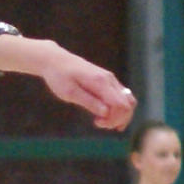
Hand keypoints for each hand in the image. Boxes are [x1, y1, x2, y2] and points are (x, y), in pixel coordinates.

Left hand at [21, 43, 136, 131]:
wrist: (55, 60)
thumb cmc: (59, 77)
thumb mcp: (69, 92)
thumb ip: (89, 102)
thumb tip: (106, 113)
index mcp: (101, 82)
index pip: (121, 104)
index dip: (113, 119)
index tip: (96, 122)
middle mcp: (109, 79)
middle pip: (128, 104)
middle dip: (118, 119)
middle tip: (99, 124)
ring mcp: (110, 79)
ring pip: (128, 100)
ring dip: (120, 115)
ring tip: (104, 122)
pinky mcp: (108, 81)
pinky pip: (121, 96)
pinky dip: (118, 109)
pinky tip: (107, 116)